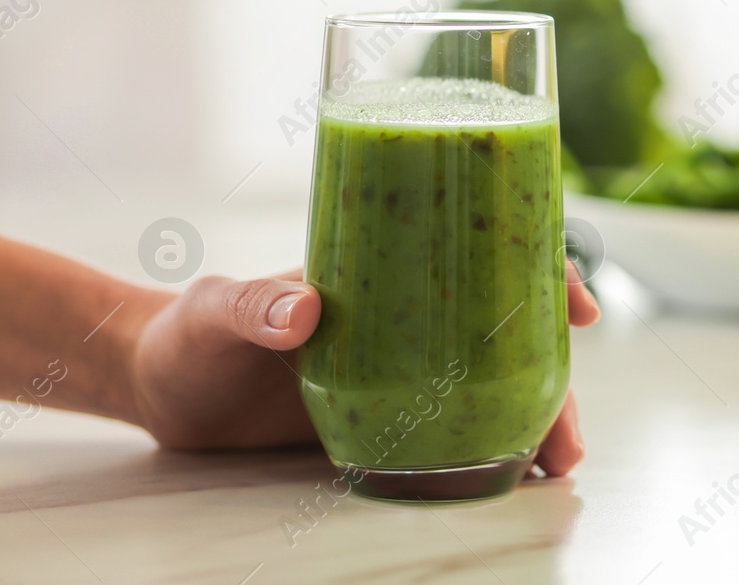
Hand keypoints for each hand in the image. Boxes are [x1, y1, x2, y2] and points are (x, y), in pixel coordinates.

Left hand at [126, 260, 599, 476]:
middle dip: (554, 380)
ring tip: (556, 468)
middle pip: (508, 336)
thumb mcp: (215, 309)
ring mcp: (402, 370)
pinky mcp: (382, 419)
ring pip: (491, 389)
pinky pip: (452, 434)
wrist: (160, 385)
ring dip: (534, 423)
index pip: (484, 259)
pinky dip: (492, 452)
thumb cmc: (189, 328)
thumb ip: (252, 306)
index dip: (544, 273)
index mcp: (388, 270)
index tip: (577, 305)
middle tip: (569, 435)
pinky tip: (514, 479)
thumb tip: (307, 311)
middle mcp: (411, 317)